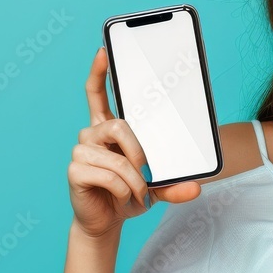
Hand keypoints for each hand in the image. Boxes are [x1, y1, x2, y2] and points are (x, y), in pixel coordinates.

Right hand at [66, 47, 201, 239]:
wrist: (108, 221)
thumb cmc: (130, 194)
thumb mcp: (159, 187)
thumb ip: (176, 184)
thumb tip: (197, 188)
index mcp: (108, 128)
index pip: (97, 93)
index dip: (100, 72)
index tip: (103, 51)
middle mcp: (92, 135)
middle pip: (118, 125)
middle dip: (139, 152)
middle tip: (148, 172)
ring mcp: (81, 152)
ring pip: (117, 156)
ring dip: (134, 180)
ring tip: (136, 194)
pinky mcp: (75, 171)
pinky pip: (108, 175)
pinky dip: (123, 191)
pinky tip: (122, 198)